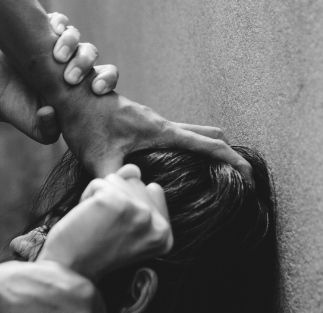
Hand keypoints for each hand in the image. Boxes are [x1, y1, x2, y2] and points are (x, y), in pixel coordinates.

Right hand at [0, 13, 118, 143]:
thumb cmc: (18, 111)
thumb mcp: (36, 129)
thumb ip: (49, 128)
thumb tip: (52, 112)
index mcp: (80, 85)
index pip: (105, 77)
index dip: (106, 80)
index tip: (97, 90)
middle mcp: (71, 63)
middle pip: (91, 53)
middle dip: (85, 62)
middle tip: (70, 78)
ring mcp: (56, 46)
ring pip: (75, 36)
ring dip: (71, 43)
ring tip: (56, 56)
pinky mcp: (40, 32)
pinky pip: (57, 21)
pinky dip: (58, 23)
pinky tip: (52, 32)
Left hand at [38, 164, 171, 281]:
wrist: (70, 274)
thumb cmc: (93, 252)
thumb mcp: (126, 226)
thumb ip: (136, 194)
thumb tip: (134, 167)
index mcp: (165, 236)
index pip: (152, 191)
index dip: (127, 205)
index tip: (116, 232)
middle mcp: (158, 225)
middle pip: (135, 183)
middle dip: (113, 199)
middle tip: (104, 231)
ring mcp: (139, 211)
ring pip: (116, 180)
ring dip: (98, 198)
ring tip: (95, 226)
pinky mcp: (116, 201)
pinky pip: (98, 183)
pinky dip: (86, 199)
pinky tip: (86, 222)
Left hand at [58, 93, 252, 179]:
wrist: (72, 95)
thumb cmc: (86, 125)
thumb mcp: (99, 160)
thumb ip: (114, 184)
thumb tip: (127, 207)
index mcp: (161, 133)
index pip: (209, 146)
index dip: (234, 163)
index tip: (250, 179)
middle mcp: (163, 125)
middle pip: (209, 136)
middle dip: (229, 157)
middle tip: (240, 180)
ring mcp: (155, 123)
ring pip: (194, 134)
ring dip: (209, 152)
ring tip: (217, 179)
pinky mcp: (144, 125)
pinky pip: (178, 137)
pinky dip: (191, 151)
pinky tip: (182, 170)